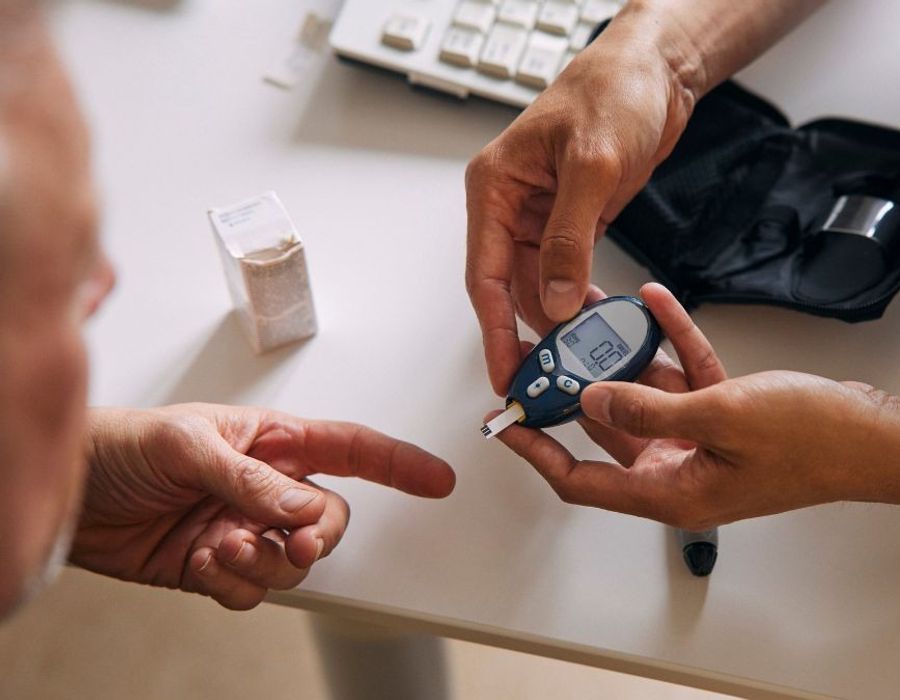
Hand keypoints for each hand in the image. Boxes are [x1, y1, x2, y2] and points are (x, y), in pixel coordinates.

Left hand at [72, 404, 454, 609]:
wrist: (67, 492)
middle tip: (294, 542)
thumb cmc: (120, 444)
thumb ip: (251, 478)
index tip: (436, 479)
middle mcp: (265, 488)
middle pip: (328, 521)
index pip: (350, 450)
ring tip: (224, 545)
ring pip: (292, 564)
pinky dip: (232, 584)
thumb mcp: (188, 445)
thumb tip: (302, 507)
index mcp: (271, 442)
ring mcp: (244, 529)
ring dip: (264, 562)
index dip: (398, 464)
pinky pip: (252, 591)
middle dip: (316, 537)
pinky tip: (203, 561)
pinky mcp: (217, 567)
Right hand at [465, 14, 699, 394]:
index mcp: (494, 187)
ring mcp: (541, 216)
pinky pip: (566, 274)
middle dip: (529, 335)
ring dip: (558, 322)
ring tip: (581, 357)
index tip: (505, 372)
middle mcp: (511, 205)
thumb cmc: (613, 92)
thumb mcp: (592, 166)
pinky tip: (598, 321)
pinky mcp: (573, 221)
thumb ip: (570, 238)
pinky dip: (579, 300)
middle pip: (508, 288)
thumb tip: (553, 298)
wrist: (655, 72)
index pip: (483, 273)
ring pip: (538, 286)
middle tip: (550, 379)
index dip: (493, 329)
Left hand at [495, 289, 899, 529]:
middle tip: (549, 349)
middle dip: (578, 387)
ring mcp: (703, 444)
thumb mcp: (721, 417)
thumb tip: (593, 401)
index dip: (537, 451)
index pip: (581, 481)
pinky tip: (655, 302)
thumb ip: (650, 411)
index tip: (506, 420)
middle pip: (607, 432)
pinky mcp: (727, 416)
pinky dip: (671, 342)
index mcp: (672, 493)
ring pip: (645, 397)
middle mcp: (680, 473)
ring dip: (624, 356)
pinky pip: (685, 376)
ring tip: (596, 314)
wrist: (877, 435)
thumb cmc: (814, 441)